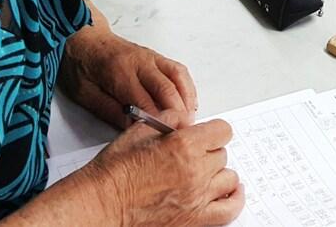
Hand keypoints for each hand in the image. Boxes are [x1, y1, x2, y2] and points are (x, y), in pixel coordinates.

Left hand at [59, 25, 197, 129]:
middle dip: (177, 114)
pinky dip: (187, 88)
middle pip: (167, 89)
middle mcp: (140, 62)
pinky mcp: (156, 57)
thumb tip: (131, 128)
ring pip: (178, 78)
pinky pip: (179, 71)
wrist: (83, 37)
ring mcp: (151, 58)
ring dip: (187, 100)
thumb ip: (108, 110)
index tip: (161, 138)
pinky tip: (188, 102)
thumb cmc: (81, 64)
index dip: (155, 122)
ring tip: (188, 121)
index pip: (144, 101)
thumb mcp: (84, 93)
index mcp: (119, 72)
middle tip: (181, 134)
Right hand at [75, 110, 242, 226]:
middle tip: (190, 155)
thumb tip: (186, 119)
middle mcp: (195, 171)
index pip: (222, 130)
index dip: (212, 131)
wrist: (101, 205)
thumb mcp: (139, 131)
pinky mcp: (195, 219)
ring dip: (217, 173)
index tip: (205, 135)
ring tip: (201, 173)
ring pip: (228, 177)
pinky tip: (229, 192)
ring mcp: (197, 197)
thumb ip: (170, 119)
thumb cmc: (114, 172)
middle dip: (208, 151)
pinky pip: (230, 208)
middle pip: (222, 153)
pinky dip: (234, 199)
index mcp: (183, 145)